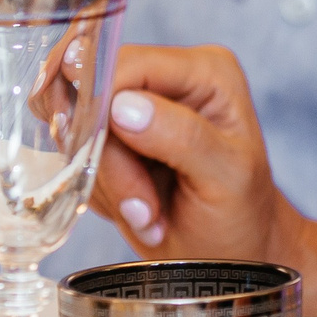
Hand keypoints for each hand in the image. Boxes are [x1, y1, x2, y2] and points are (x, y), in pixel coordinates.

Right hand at [94, 44, 304, 262]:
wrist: (231, 251)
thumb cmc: (240, 213)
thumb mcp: (227, 177)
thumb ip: (183, 136)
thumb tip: (122, 105)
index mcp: (207, 71)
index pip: (128, 65)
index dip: (102, 108)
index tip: (104, 163)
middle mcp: (171, 78)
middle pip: (95, 96)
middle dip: (107, 160)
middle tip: (142, 207)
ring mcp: (139, 107)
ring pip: (79, 131)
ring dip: (107, 183)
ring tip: (148, 213)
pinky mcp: (115, 137)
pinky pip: (76, 156)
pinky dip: (98, 190)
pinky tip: (135, 208)